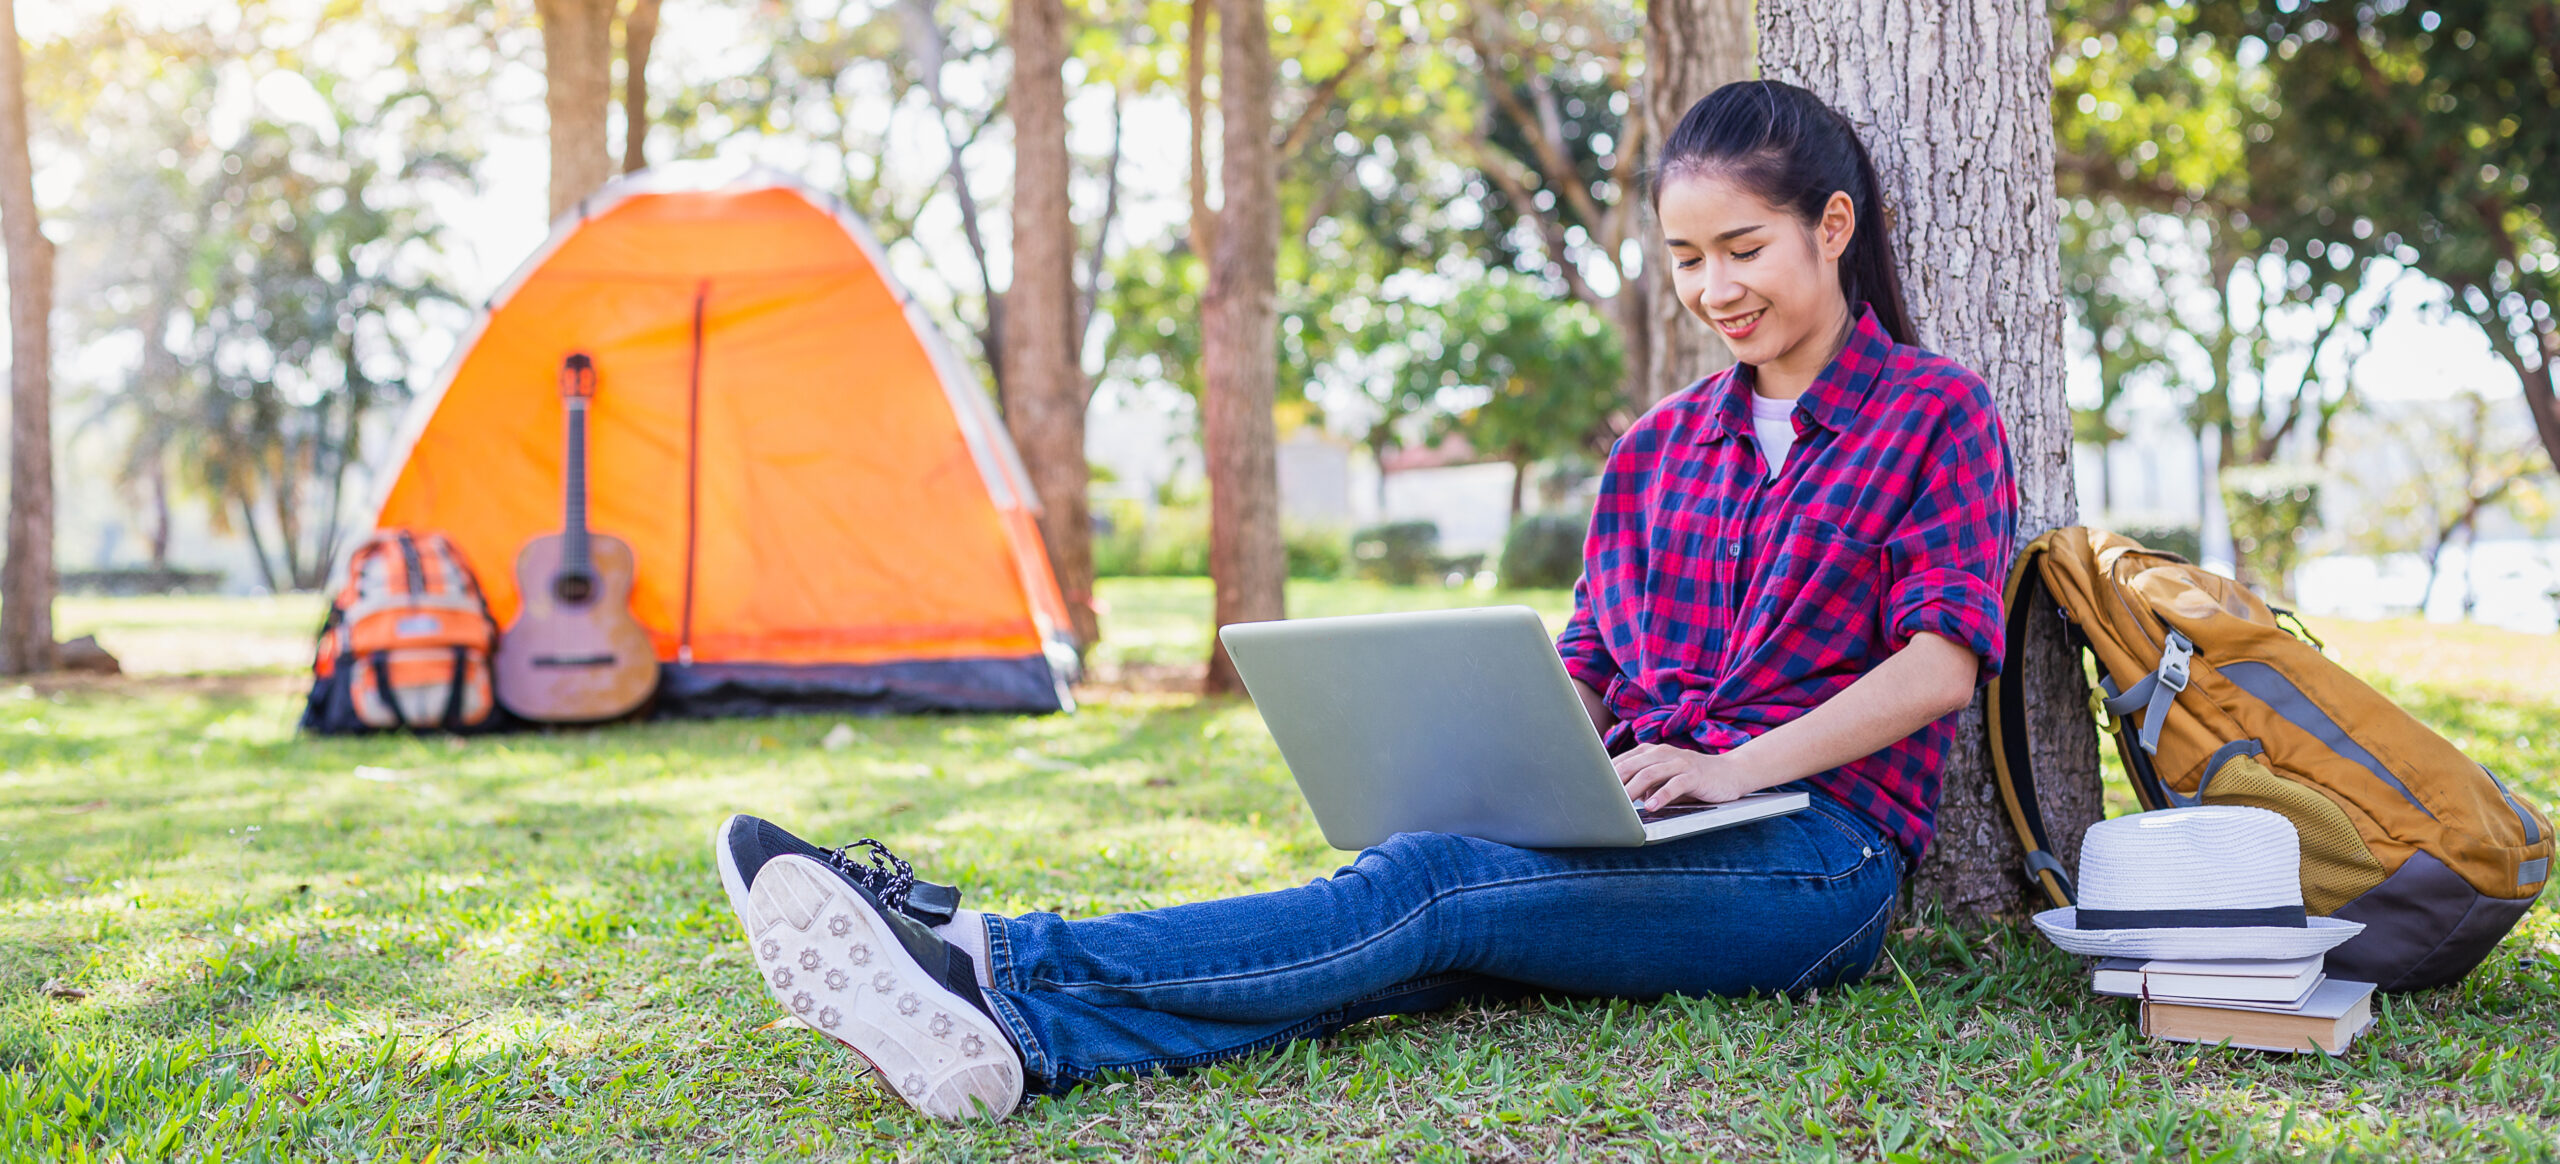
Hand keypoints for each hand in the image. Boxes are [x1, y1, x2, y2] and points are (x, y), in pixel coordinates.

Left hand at [1612, 742, 1765, 810]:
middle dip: (1614, 783)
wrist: (1731, 773)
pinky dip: (1661, 796)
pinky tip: (1651, 807)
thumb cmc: (1693, 779)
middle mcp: (1664, 753)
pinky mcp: (1694, 775)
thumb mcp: (1665, 779)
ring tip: (1620, 804)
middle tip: (1600, 799)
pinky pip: (1674, 784)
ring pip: (1649, 773)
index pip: (1623, 762)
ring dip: (1632, 790)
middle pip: (1632, 766)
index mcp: (1652, 752)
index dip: (1606, 775)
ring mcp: (1680, 762)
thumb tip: (1620, 798)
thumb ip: (1644, 785)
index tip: (1590, 789)